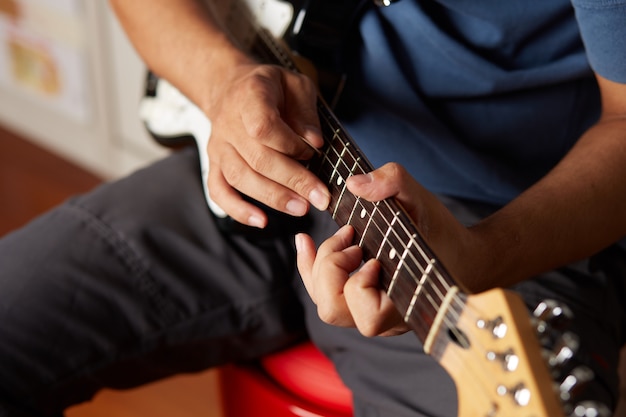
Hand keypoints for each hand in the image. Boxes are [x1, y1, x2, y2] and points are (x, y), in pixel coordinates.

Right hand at [204, 62, 330, 227]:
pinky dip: (237, 210)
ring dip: (272, 197)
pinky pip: (219, 190)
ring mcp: (219, 146)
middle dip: (293, 181)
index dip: (290, 145)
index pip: (263, 127)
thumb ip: (306, 112)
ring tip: (300, 208)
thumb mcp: (296, 84)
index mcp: (250, 96)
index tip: (312, 152)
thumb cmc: (270, 89)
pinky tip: (260, 221)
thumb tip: (315, 142)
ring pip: (240, 178)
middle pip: (257, 159)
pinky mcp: (214, 164)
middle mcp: (229, 123)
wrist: (232, 88)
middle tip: (319, 198)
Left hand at [296, 163, 473, 336]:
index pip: (368, 316)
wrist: (463, 258)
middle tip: (351, 241)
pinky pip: (325, 298)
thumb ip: (391, 181)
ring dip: (320, 268)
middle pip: (333, 311)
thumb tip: (354, 184)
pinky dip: (311, 269)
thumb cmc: (441, 231)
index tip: (372, 255)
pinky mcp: (362, 308)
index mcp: (404, 303)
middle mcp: (386, 320)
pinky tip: (306, 240)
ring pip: (325, 306)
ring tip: (339, 238)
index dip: (359, 284)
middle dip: (331, 268)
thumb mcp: (420, 197)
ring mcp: (372, 317)